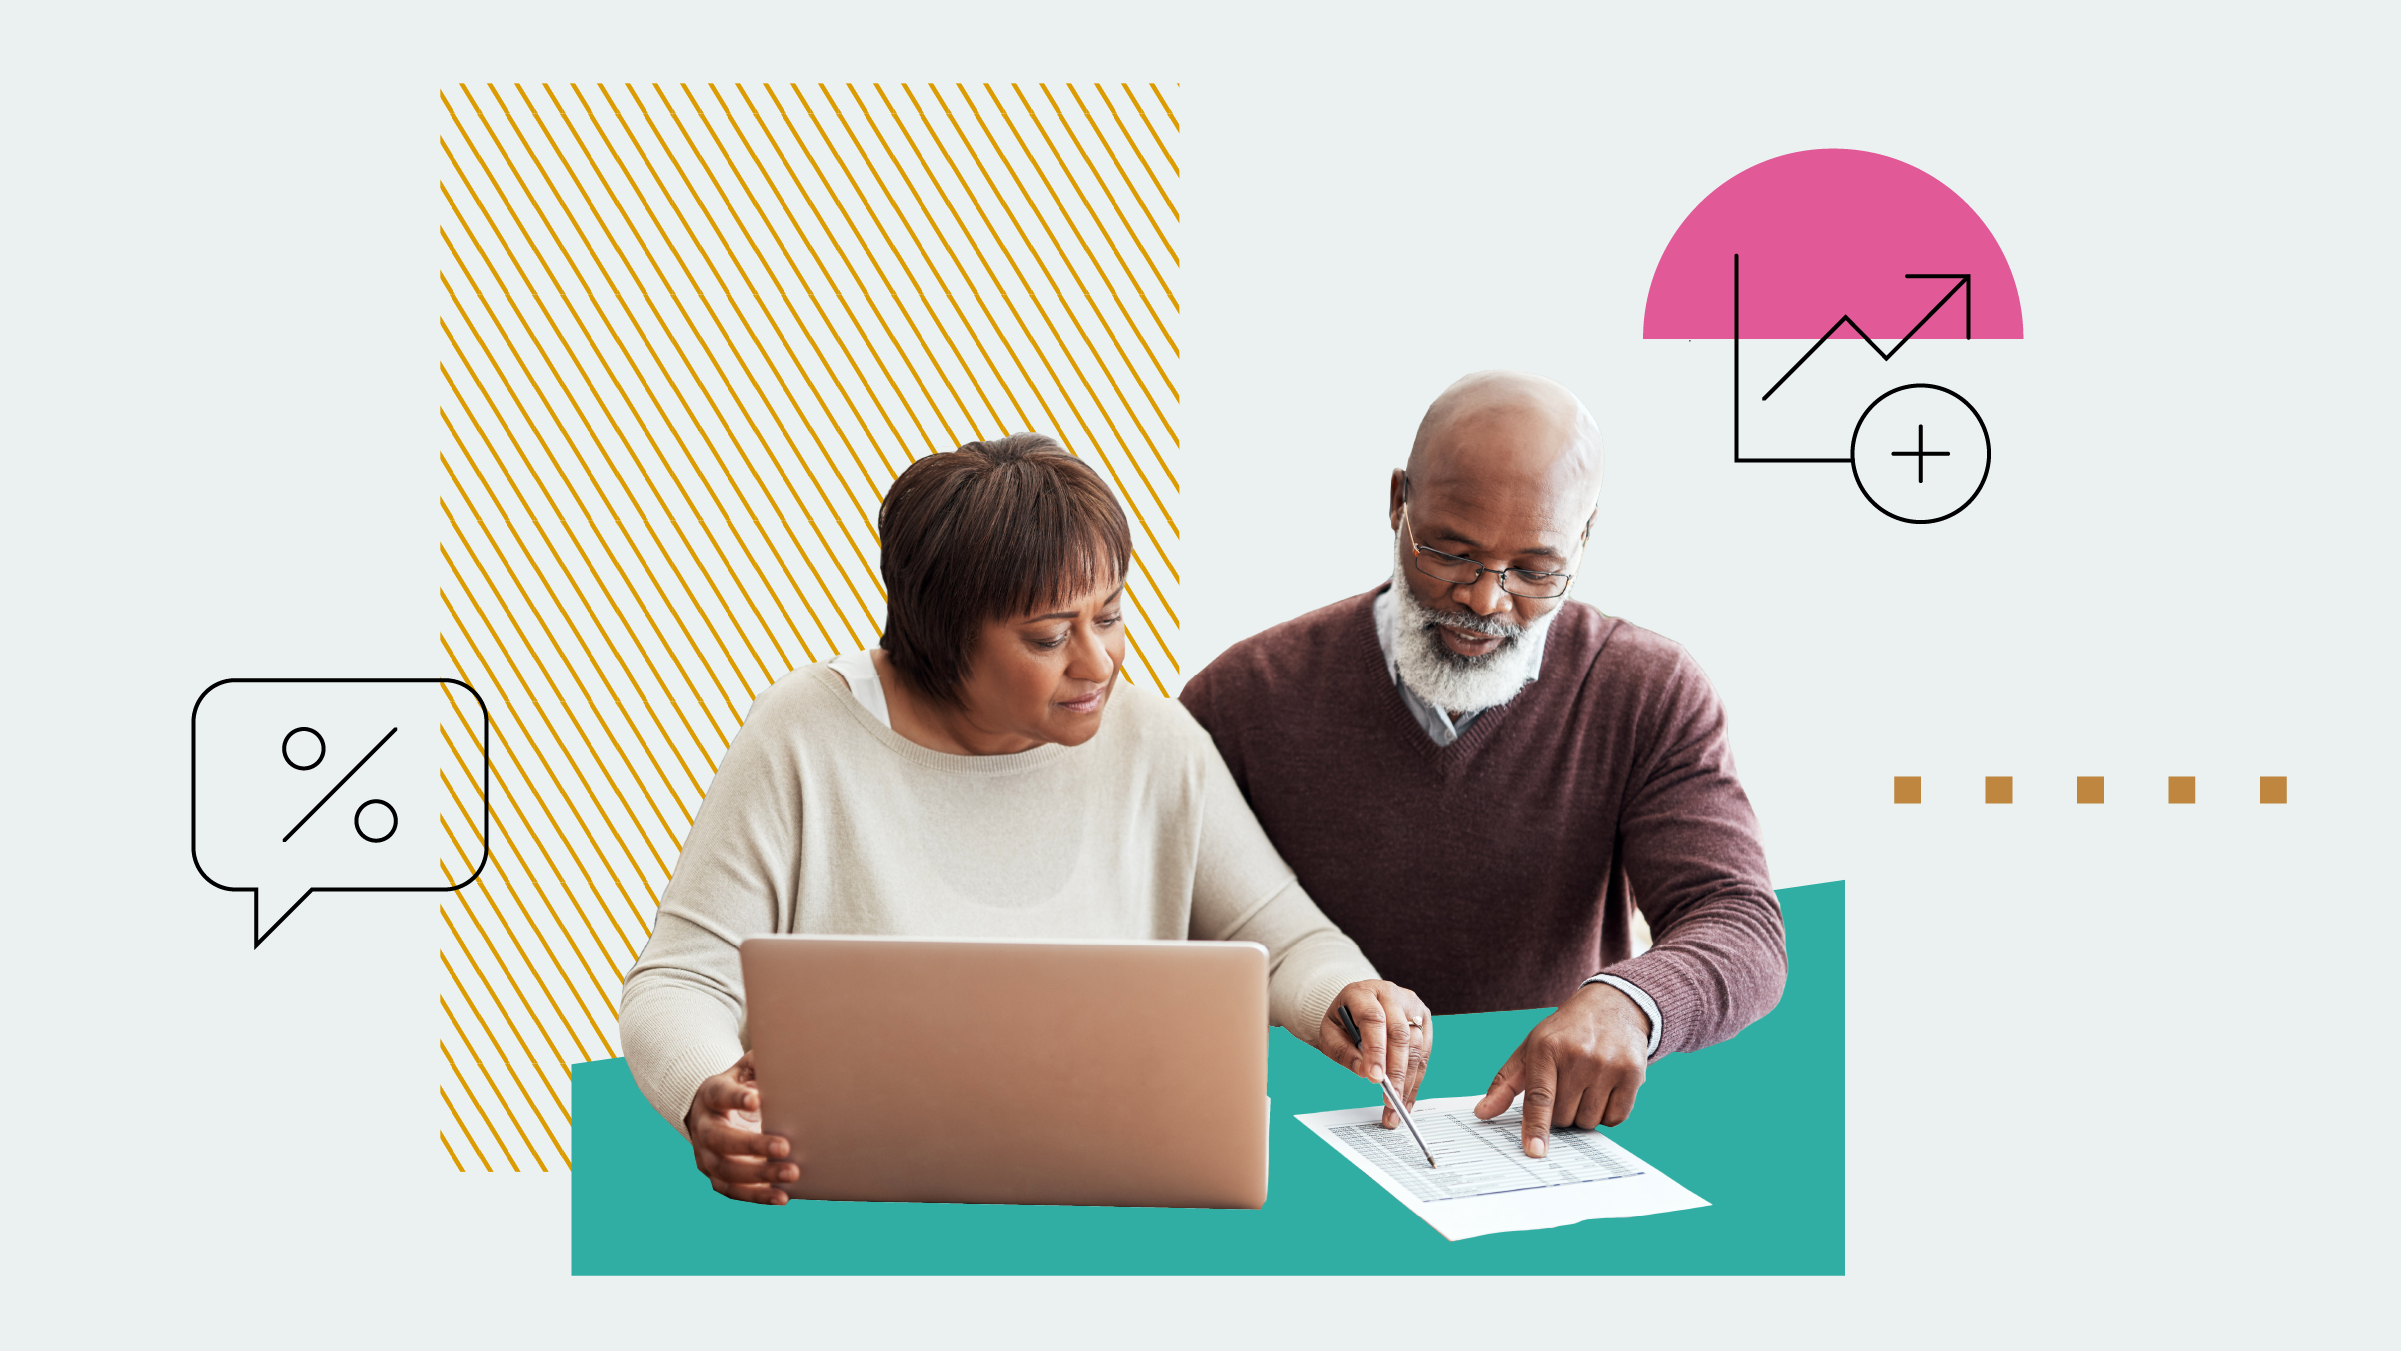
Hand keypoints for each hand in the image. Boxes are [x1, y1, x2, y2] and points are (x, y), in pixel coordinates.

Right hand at [684, 1052, 795, 1204]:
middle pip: (721, 1139)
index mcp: (711, 1096)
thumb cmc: (739, 1088)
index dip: (736, 1098)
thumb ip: (761, 1062)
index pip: (720, 1096)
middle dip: (752, 1145)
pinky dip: (757, 1196)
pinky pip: (733, 1191)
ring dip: (759, 1175)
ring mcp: (705, 1156)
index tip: (757, 1100)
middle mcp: (703, 1128)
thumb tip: (791, 1054)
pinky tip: (782, 1196)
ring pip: (727, 1170)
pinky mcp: (714, 1177)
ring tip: (792, 1174)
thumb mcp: (745, 1070)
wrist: (710, 1113)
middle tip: (785, 1146)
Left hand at [1310, 979, 1432, 1128]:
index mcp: (1363, 992)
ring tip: (1397, 1106)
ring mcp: (1411, 1005)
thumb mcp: (1330, 1034)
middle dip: (1396, 1071)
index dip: (1376, 1050)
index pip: (1373, 1019)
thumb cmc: (1342, 1020)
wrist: (1357, 1004)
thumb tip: (1366, 1073)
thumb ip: (1343, 1053)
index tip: (1375, 1078)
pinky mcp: (1424, 1018)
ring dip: (1408, 1081)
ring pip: (1416, 1046)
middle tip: (1390, 1099)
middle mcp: (1391, 994)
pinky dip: (1416, 1079)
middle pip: (1400, 1034)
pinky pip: (1425, 1053)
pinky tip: (1407, 1097)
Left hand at [1474, 981, 1650, 1156]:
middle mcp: (1579, 1055)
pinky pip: (1616, 1118)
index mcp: (1547, 1047)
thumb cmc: (1565, 1033)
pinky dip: (1608, 1114)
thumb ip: (1505, 1083)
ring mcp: (1608, 1064)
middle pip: (1564, 1117)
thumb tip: (1482, 1113)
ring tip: (1586, 1086)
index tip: (1534, 1151)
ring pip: (1589, 1120)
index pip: (1540, 1097)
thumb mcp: (1531, 1048)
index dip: (1536, 1127)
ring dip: (1584, 1114)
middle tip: (1566, 1089)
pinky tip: (1605, 1090)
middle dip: (1561, 1114)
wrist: (1612, 1005)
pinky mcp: (1632, 1072)